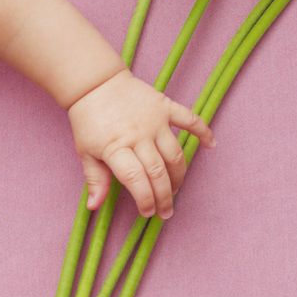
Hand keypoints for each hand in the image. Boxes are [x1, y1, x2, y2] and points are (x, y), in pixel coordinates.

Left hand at [66, 69, 215, 218]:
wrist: (95, 84)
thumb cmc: (88, 121)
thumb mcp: (85, 152)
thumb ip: (95, 179)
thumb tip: (95, 206)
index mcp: (116, 148)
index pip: (136, 180)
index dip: (145, 199)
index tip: (148, 212)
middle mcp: (138, 135)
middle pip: (158, 172)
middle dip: (164, 196)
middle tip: (166, 210)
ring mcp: (154, 121)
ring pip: (175, 154)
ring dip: (179, 175)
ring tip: (176, 189)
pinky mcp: (164, 106)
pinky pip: (188, 119)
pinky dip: (202, 131)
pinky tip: (211, 145)